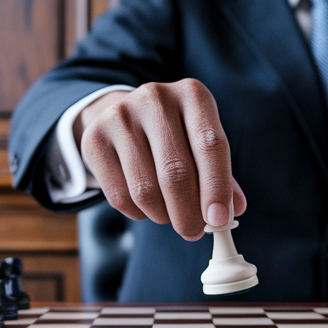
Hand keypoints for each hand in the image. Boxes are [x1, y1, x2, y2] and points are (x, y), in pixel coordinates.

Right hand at [77, 79, 246, 240]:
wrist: (124, 115)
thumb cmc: (174, 134)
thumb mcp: (201, 141)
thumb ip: (221, 175)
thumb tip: (233, 210)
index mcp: (192, 95)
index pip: (210, 145)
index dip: (216, 187)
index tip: (219, 219)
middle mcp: (155, 99)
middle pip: (175, 171)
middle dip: (188, 212)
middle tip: (193, 232)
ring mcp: (120, 116)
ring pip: (145, 189)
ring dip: (162, 215)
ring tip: (170, 216)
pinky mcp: (95, 139)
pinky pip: (119, 195)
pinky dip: (138, 213)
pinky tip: (146, 207)